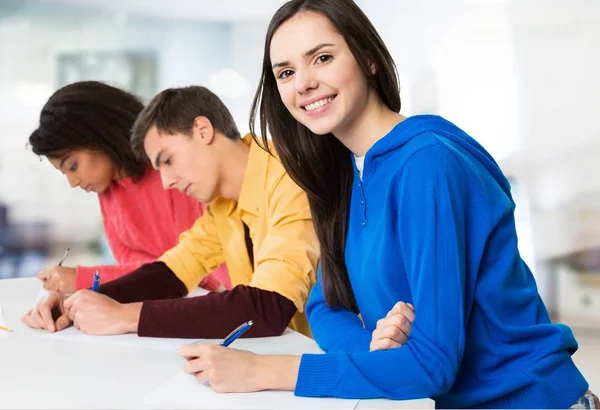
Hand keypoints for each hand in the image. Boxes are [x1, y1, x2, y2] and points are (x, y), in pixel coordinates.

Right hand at [21, 291, 70, 331]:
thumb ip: (65, 319)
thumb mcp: (70, 312)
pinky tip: (41, 326)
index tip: (52, 329)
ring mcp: (35, 306)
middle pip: (36, 314)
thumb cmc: (68, 307)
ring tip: (48, 327)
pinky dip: (32, 324)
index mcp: (51, 296)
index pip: (44, 307)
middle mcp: (41, 300)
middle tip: (52, 329)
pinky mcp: (31, 312)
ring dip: (37, 325)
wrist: (67, 305)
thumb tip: (56, 327)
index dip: (47, 319)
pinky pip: (26, 319)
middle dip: (43, 324)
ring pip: (29, 317)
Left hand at [37, 266, 76, 292]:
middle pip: (44, 285)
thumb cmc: (74, 274)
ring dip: (54, 289)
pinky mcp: (62, 288)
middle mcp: (56, 275)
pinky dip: (59, 291)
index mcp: (55, 269)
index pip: (40, 275)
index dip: (42, 279)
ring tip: (60, 286)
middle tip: (54, 285)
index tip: (44, 280)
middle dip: (48, 286)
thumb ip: (52, 273)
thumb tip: (43, 278)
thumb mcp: (62, 270)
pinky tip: (64, 288)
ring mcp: (59, 282)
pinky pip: (57, 292)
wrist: (84, 277)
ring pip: (50, 289)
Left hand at [63, 290, 141, 334]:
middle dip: (77, 315)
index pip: (67, 303)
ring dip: (82, 322)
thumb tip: (75, 304)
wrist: (120, 316)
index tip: (79, 310)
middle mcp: (78, 304)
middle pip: (70, 313)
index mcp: (81, 294)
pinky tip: (97, 324)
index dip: (73, 307)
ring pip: (75, 322)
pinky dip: (87, 328)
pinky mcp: (83, 327)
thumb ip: (83, 299)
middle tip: (91, 315)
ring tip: (95, 319)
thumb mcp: (97, 296)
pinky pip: (81, 328)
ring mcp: (79, 316)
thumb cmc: (111, 306)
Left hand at [179, 344, 299, 392]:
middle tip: (201, 366)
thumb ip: (208, 352)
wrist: (257, 370)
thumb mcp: (224, 349)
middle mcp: (208, 362)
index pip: (185, 351)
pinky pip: (209, 385)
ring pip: (198, 377)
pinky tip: (226, 378)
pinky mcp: (216, 387)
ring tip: (219, 371)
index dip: (186, 354)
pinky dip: (216, 382)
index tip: (188, 356)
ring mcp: (211, 376)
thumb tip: (196, 356)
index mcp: (210, 349)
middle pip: (187, 367)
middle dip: (193, 367)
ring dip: (205, 375)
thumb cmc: (244, 359)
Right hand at [370, 301, 414, 351]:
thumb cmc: (408, 343)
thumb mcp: (413, 329)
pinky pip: (387, 342)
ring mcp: (376, 333)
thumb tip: (416, 313)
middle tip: (409, 338)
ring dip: (402, 340)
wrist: (396, 364)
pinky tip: (398, 350)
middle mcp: (382, 322)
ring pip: (393, 331)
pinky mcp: (373, 345)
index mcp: (392, 315)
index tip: (414, 325)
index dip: (411, 315)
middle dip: (408, 331)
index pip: (400, 306)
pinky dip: (396, 347)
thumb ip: (414, 318)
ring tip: (404, 345)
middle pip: (399, 319)